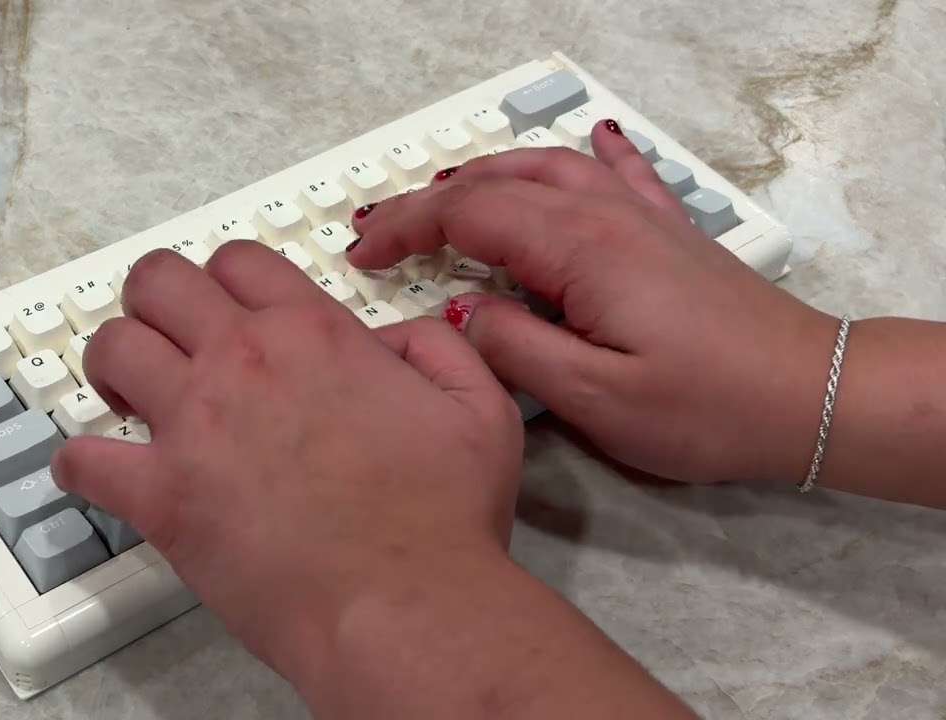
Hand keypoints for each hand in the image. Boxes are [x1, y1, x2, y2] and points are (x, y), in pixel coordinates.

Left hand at [50, 243, 526, 714]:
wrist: (405, 604)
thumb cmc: (441, 520)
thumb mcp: (478, 406)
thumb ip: (436, 346)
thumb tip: (393, 336)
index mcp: (313, 334)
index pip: (239, 261)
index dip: (225, 276)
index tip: (224, 301)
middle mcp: (243, 362)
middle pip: (157, 282)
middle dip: (154, 298)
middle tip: (164, 330)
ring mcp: (194, 425)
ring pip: (110, 349)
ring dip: (111, 363)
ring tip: (125, 390)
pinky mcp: (162, 496)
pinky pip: (83, 457)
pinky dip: (79, 461)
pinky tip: (97, 470)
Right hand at [348, 120, 839, 485]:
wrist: (807, 396)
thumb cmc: (707, 407)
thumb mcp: (593, 398)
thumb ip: (512, 348)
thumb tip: (456, 312)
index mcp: (580, 248)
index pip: (468, 213)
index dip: (406, 228)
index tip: (363, 256)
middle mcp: (607, 215)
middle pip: (497, 182)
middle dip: (427, 200)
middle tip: (377, 230)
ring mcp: (641, 216)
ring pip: (547, 166)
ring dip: (486, 173)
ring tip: (442, 191)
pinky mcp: (668, 231)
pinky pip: (617, 171)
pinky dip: (583, 155)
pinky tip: (586, 140)